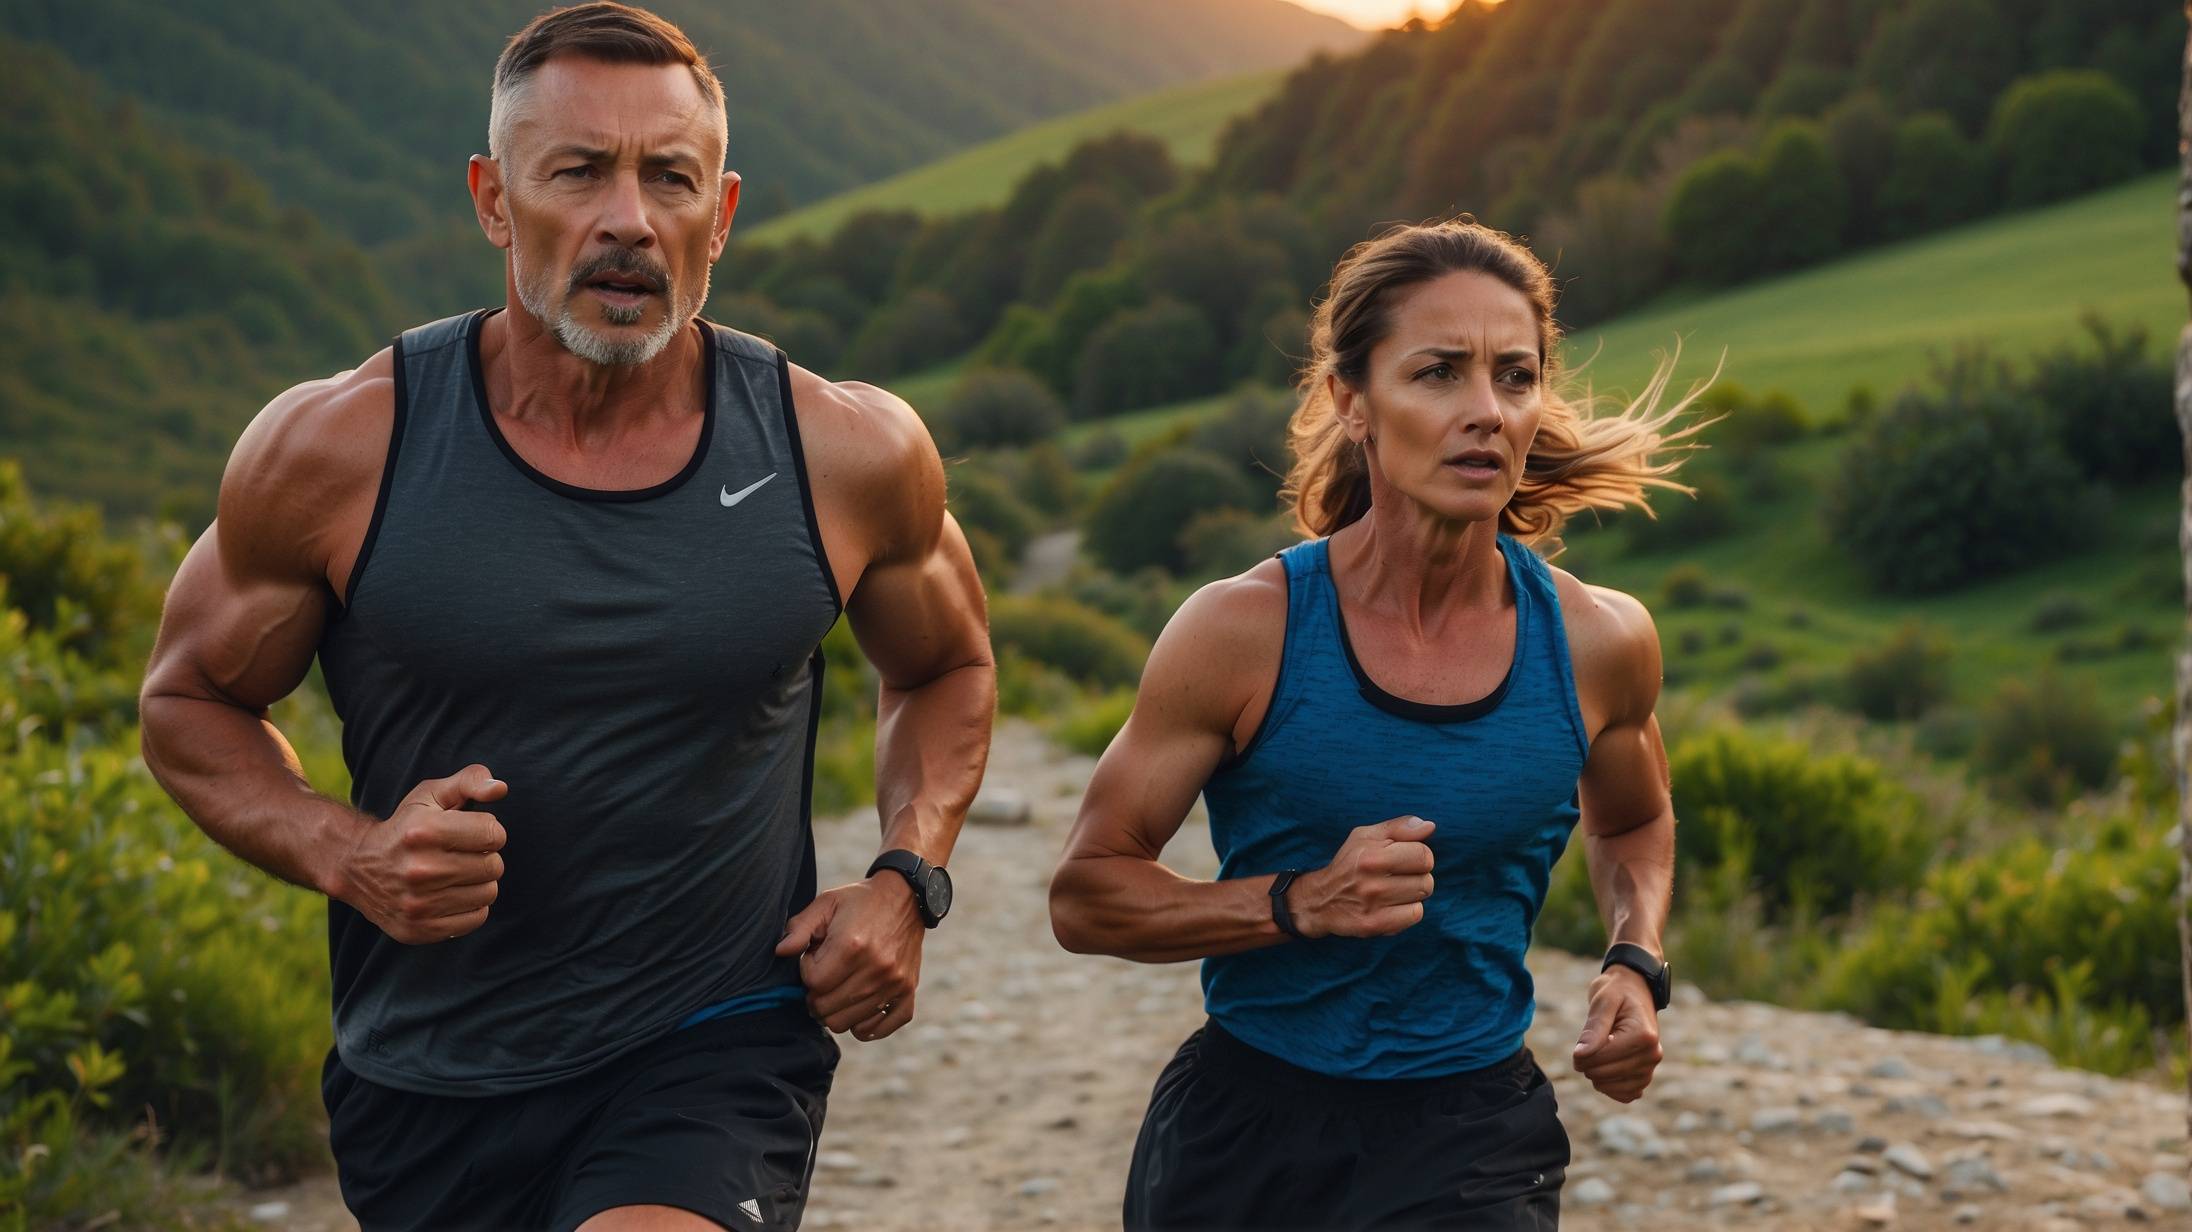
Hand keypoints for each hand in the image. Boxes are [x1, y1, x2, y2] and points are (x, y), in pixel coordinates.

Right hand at [338, 764, 506, 944]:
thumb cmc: (406, 827)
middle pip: (493, 866)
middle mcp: (420, 869)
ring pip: (488, 893)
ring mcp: (418, 904)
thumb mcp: (431, 794)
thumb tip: (500, 788)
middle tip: (462, 854)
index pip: (494, 834)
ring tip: (456, 874)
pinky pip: (475, 919)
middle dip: (485, 856)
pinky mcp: (419, 929)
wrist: (357, 867)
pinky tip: (450, 894)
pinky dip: (470, 906)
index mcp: (425, 832)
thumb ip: (470, 781)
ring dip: (479, 882)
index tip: (471, 832)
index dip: (488, 831)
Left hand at [775, 873, 924, 1041]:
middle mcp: (876, 968)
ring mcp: (894, 983)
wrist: (906, 898)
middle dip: (817, 996)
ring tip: (840, 987)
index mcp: (852, 945)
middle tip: (823, 977)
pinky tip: (858, 1005)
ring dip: (836, 1010)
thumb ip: (799, 928)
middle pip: (827, 1009)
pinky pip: (878, 1029)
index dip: (807, 971)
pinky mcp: (907, 992)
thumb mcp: (826, 903)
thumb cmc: (860, 902)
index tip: (815, 957)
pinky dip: (864, 1024)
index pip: (813, 983)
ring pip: (848, 1024)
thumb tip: (780, 952)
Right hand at [1288, 816, 1435, 938]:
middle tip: (1399, 877)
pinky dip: (1408, 911)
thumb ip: (1399, 827)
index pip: (1423, 855)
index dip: (1420, 855)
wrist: (1320, 899)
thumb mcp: (1366, 836)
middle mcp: (1372, 882)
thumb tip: (1429, 826)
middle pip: (1426, 881)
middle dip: (1418, 877)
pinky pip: (1413, 916)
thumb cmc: (1349, 863)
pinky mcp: (1373, 925)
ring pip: (1421, 899)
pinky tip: (1393, 906)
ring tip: (1395, 891)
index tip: (1407, 858)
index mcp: (1372, 856)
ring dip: (1413, 895)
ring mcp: (1373, 906)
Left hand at [1573, 964, 1662, 1101]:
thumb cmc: (1617, 992)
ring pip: (1614, 1088)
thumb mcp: (1603, 1001)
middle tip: (1586, 1047)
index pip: (1602, 1059)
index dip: (1582, 1056)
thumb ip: (1593, 1028)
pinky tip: (1605, 1070)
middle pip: (1606, 1075)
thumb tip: (1580, 1055)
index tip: (1578, 1046)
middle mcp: (1653, 1054)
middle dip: (1588, 1064)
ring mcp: (1651, 1067)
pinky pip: (1627, 1095)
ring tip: (1598, 1055)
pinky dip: (1611, 1087)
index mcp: (1644, 1036)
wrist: (1634, 990)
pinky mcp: (1646, 1076)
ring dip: (1598, 1076)